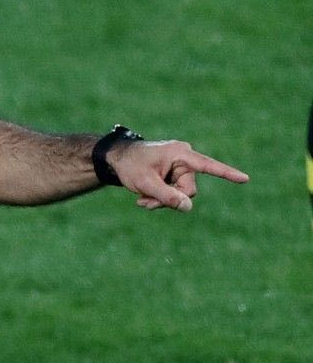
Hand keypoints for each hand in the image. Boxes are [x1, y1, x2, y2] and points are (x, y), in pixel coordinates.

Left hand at [106, 139, 248, 211]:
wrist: (117, 160)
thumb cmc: (130, 166)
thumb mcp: (145, 183)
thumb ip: (166, 196)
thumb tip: (188, 207)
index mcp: (180, 154)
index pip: (207, 166)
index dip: (227, 174)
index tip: (245, 178)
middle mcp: (184, 158)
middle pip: (189, 190)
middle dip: (169, 199)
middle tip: (146, 202)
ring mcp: (181, 167)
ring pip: (182, 195)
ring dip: (163, 201)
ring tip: (142, 200)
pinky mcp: (176, 174)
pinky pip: (176, 193)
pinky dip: (162, 198)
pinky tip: (144, 198)